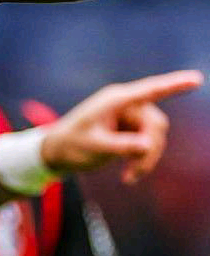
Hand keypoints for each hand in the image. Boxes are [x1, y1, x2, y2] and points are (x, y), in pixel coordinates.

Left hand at [40, 70, 202, 183]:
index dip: (174, 85)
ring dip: (146, 159)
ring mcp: (129, 116)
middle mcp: (125, 104)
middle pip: (155, 125)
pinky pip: (149, 145)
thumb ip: (121, 146)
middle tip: (134, 173)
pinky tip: (128, 176)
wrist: (58, 152)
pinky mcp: (131, 129)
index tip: (197, 79)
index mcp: (114, 100)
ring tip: (128, 177)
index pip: (149, 91)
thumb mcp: (95, 147)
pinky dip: (142, 161)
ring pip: (155, 137)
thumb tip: (147, 145)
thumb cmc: (72, 145)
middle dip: (149, 150)